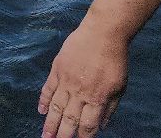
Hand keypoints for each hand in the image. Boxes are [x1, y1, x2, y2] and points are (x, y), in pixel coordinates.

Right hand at [38, 23, 128, 137]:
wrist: (103, 33)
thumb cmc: (115, 60)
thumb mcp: (120, 87)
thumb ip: (110, 108)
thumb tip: (103, 126)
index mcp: (97, 98)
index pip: (87, 125)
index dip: (82, 137)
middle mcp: (80, 92)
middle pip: (69, 119)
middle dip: (62, 135)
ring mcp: (66, 80)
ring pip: (55, 106)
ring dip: (49, 123)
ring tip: (45, 135)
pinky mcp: (58, 69)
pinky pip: (48, 88)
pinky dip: (43, 100)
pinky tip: (41, 110)